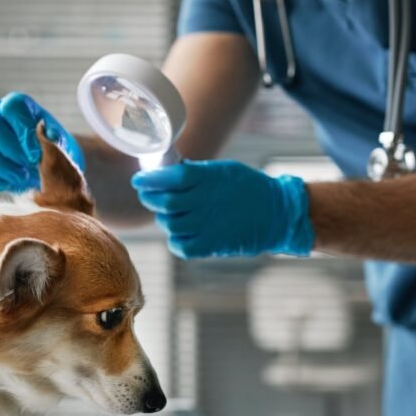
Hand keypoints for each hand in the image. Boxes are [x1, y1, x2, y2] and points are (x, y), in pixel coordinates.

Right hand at [0, 92, 84, 191]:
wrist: (46, 175)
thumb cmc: (54, 155)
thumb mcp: (61, 147)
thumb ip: (55, 140)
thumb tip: (46, 132)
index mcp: (16, 107)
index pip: (11, 106)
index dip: (24, 128)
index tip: (38, 151)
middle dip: (10, 148)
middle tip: (30, 165)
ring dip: (0, 165)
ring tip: (22, 176)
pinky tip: (8, 183)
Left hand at [130, 160, 313, 257]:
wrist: (276, 215)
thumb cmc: (248, 188)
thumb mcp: (223, 170)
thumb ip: (196, 172)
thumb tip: (167, 171)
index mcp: (209, 179)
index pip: (172, 177)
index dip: (151, 179)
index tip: (139, 179)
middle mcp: (205, 202)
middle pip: (166, 202)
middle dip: (150, 198)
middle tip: (147, 195)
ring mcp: (208, 226)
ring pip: (170, 224)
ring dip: (164, 218)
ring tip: (168, 214)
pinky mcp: (211, 245)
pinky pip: (180, 245)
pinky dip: (175, 239)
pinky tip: (180, 232)